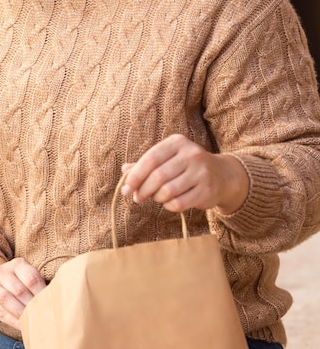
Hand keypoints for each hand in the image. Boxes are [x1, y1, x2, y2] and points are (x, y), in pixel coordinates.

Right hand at [0, 255, 45, 330]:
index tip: (50, 303)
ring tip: (32, 320)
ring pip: (7, 299)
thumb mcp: (22, 277)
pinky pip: (1, 312)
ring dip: (21, 312)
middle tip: (42, 314)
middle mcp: (3, 272)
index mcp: (18, 264)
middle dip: (31, 303)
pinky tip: (23, 326)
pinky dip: (14, 321)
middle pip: (19, 289)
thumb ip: (35, 284)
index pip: (31, 277)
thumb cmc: (13, 284)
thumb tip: (54, 297)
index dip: (41, 291)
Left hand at [121, 134, 248, 214]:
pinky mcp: (207, 190)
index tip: (126, 189)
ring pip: (167, 191)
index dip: (135, 175)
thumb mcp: (168, 158)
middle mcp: (191, 154)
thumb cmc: (187, 166)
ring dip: (157, 198)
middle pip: (158, 176)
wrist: (222, 175)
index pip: (151, 158)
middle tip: (138, 198)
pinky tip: (169, 203)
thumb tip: (125, 170)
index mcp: (177, 142)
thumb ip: (147, 163)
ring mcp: (201, 172)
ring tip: (156, 198)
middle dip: (143, 190)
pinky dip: (169, 206)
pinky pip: (179, 203)